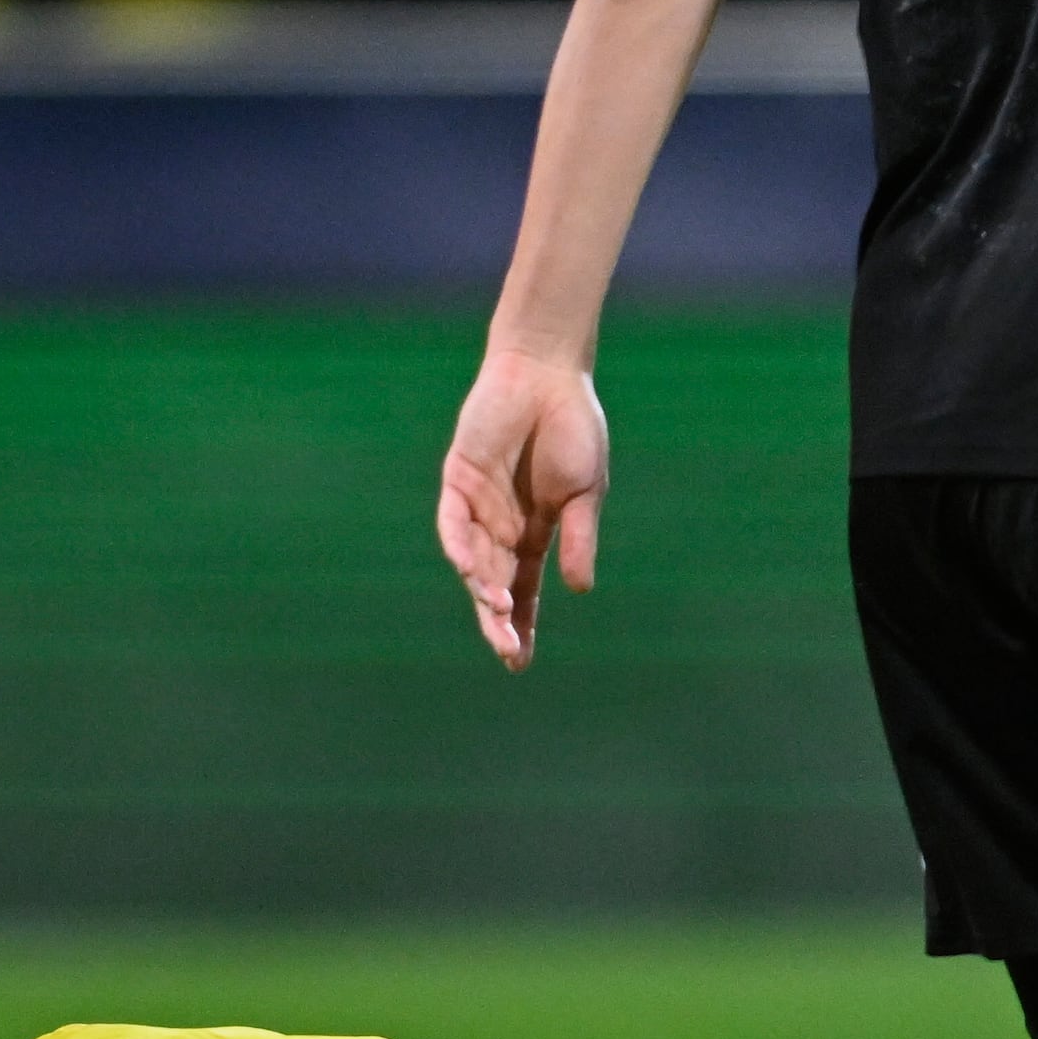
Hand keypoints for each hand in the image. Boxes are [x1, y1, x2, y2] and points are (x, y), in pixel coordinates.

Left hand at [436, 345, 607, 669]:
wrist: (549, 374)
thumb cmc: (574, 428)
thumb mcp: (586, 491)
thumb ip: (579, 538)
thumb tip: (579, 590)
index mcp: (533, 534)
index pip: (524, 592)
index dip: (520, 626)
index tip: (518, 663)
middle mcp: (500, 527)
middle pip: (494, 586)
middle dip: (499, 621)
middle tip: (507, 650)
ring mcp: (477, 505)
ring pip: (472, 559)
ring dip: (483, 586)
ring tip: (498, 608)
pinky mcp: (459, 478)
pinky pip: (452, 519)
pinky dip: (457, 543)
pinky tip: (466, 567)